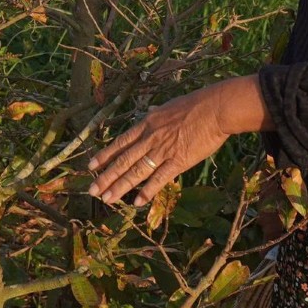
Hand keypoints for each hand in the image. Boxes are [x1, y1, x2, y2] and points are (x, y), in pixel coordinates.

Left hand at [86, 75, 269, 206]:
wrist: (216, 109)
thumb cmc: (196, 105)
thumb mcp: (168, 106)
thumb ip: (156, 115)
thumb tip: (148, 113)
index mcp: (147, 124)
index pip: (120, 142)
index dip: (105, 156)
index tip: (91, 167)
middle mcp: (150, 138)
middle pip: (123, 160)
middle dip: (106, 176)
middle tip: (92, 190)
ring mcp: (163, 150)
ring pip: (136, 171)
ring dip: (119, 186)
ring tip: (106, 199)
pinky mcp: (178, 161)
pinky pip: (159, 179)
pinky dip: (146, 192)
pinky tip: (136, 202)